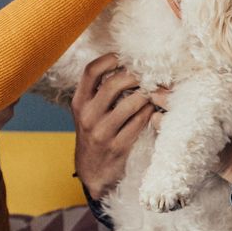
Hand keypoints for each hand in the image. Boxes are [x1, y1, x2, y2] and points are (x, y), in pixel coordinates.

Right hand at [71, 53, 167, 200]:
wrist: (92, 172)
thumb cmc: (95, 135)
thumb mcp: (88, 112)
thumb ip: (99, 91)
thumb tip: (125, 65)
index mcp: (79, 102)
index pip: (91, 71)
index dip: (109, 59)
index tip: (123, 58)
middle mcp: (88, 116)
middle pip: (114, 83)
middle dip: (135, 76)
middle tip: (147, 75)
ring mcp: (103, 132)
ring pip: (131, 102)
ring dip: (147, 94)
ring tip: (153, 92)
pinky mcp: (118, 147)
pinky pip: (140, 122)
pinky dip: (150, 112)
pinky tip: (152, 110)